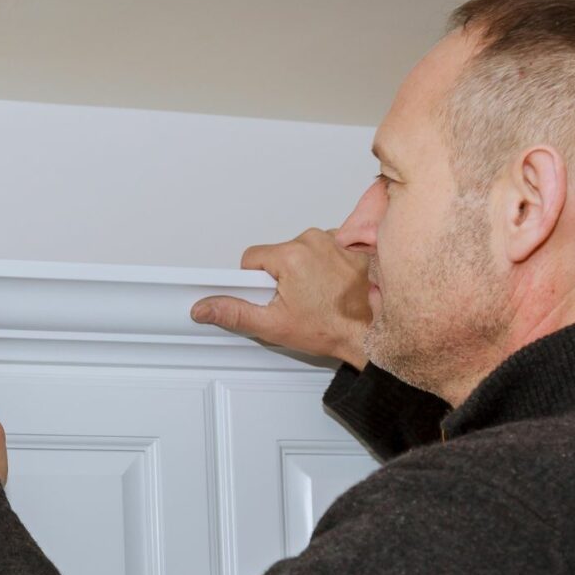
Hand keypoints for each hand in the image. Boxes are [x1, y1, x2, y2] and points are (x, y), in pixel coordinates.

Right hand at [190, 227, 371, 367]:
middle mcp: (314, 241)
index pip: (252, 258)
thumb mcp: (273, 325)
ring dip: (303, 271)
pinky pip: (323, 249)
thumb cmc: (330, 328)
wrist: (368, 333)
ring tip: (315, 295)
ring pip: (300, 251)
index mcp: (292, 255)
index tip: (271, 296)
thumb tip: (206, 307)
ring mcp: (335, 242)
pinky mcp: (350, 247)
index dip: (255, 282)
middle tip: (296, 301)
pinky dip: (324, 266)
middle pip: (277, 254)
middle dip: (280, 277)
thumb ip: (234, 313)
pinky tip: (330, 286)